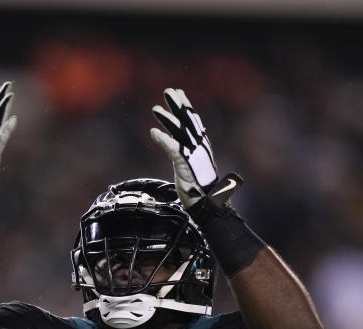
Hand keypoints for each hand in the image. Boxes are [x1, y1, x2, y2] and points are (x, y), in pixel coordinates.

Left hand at [149, 88, 240, 211]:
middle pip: (188, 122)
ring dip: (167, 119)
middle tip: (168, 91)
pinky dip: (164, 140)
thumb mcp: (193, 165)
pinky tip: (153, 132)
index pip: (193, 121)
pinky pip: (173, 150)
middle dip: (178, 105)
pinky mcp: (186, 166)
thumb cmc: (200, 186)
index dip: (186, 106)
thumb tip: (186, 139)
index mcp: (201, 146)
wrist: (209, 204)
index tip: (179, 92)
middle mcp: (199, 147)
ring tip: (155, 109)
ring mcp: (193, 155)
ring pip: (180, 132)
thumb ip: (188, 151)